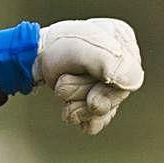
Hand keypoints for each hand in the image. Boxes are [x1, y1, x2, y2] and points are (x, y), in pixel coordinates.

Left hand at [33, 18, 143, 134]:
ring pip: (103, 110)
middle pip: (115, 96)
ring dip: (77, 106)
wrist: (31, 58)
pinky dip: (81, 117)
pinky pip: (98, 119)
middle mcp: (121, 62)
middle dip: (84, 94)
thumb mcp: (83, 48)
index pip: (129, 79)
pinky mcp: (95, 95)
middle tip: (63, 83)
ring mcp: (108, 80)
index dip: (105, 87)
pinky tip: (70, 110)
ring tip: (61, 89)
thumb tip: (132, 83)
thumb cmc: (56, 47)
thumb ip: (111, 63)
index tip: (85, 74)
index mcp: (124, 43)